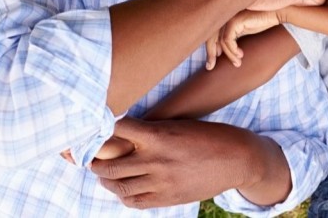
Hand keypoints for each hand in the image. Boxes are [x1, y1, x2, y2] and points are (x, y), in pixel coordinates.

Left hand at [90, 117, 288, 208]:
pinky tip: (122, 190)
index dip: (103, 129)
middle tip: (91, 157)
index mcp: (159, 136)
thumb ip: (153, 132)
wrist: (236, 159)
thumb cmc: (209, 135)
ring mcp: (160, 183)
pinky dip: (123, 196)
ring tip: (103, 175)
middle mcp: (155, 160)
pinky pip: (136, 202)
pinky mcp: (167, 199)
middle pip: (111, 165)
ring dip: (106, 181)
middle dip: (96, 162)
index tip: (96, 127)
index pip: (118, 130)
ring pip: (120, 186)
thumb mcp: (180, 126)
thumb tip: (127, 134)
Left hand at [206, 10, 280, 69]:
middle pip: (209, 37)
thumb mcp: (244, 31)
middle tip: (210, 67)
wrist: (277, 12)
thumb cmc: (263, 21)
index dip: (209, 49)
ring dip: (229, 55)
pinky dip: (232, 50)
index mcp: (224, 17)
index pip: (209, 34)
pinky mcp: (235, 21)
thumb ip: (233, 38)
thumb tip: (220, 52)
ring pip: (220, 41)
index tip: (211, 63)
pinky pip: (228, 40)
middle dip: (210, 53)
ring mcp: (229, 17)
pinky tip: (241, 55)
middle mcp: (224, 16)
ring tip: (238, 63)